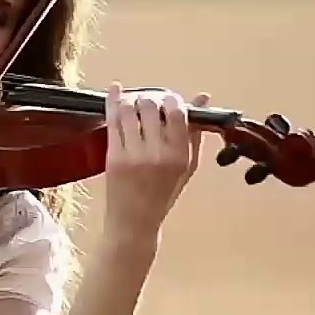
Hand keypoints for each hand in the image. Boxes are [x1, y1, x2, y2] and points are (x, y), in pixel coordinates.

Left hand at [103, 82, 209, 244]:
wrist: (134, 223)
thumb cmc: (163, 195)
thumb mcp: (187, 167)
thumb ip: (195, 132)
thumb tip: (202, 98)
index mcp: (180, 156)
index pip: (177, 112)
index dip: (172, 99)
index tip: (168, 100)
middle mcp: (157, 154)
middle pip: (151, 106)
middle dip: (150, 97)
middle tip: (148, 101)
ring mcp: (133, 155)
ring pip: (130, 109)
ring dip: (132, 99)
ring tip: (134, 102)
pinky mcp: (113, 157)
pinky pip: (112, 120)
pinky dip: (113, 101)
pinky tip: (115, 90)